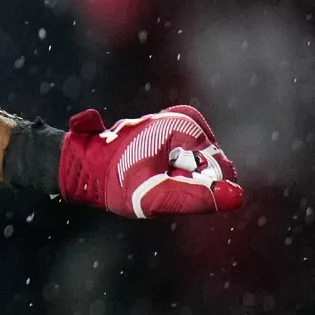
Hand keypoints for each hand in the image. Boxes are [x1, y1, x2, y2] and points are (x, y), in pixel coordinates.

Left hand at [60, 105, 243, 217]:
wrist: (78, 167)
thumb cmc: (113, 180)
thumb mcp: (154, 195)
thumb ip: (195, 197)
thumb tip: (237, 197)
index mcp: (180, 123)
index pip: (217, 164)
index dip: (199, 185)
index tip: (170, 187)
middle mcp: (177, 117)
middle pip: (206, 161)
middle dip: (188, 179)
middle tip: (159, 183)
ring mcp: (168, 124)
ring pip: (193, 161)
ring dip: (177, 177)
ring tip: (150, 178)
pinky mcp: (160, 133)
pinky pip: (181, 158)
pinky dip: (169, 172)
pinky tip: (149, 173)